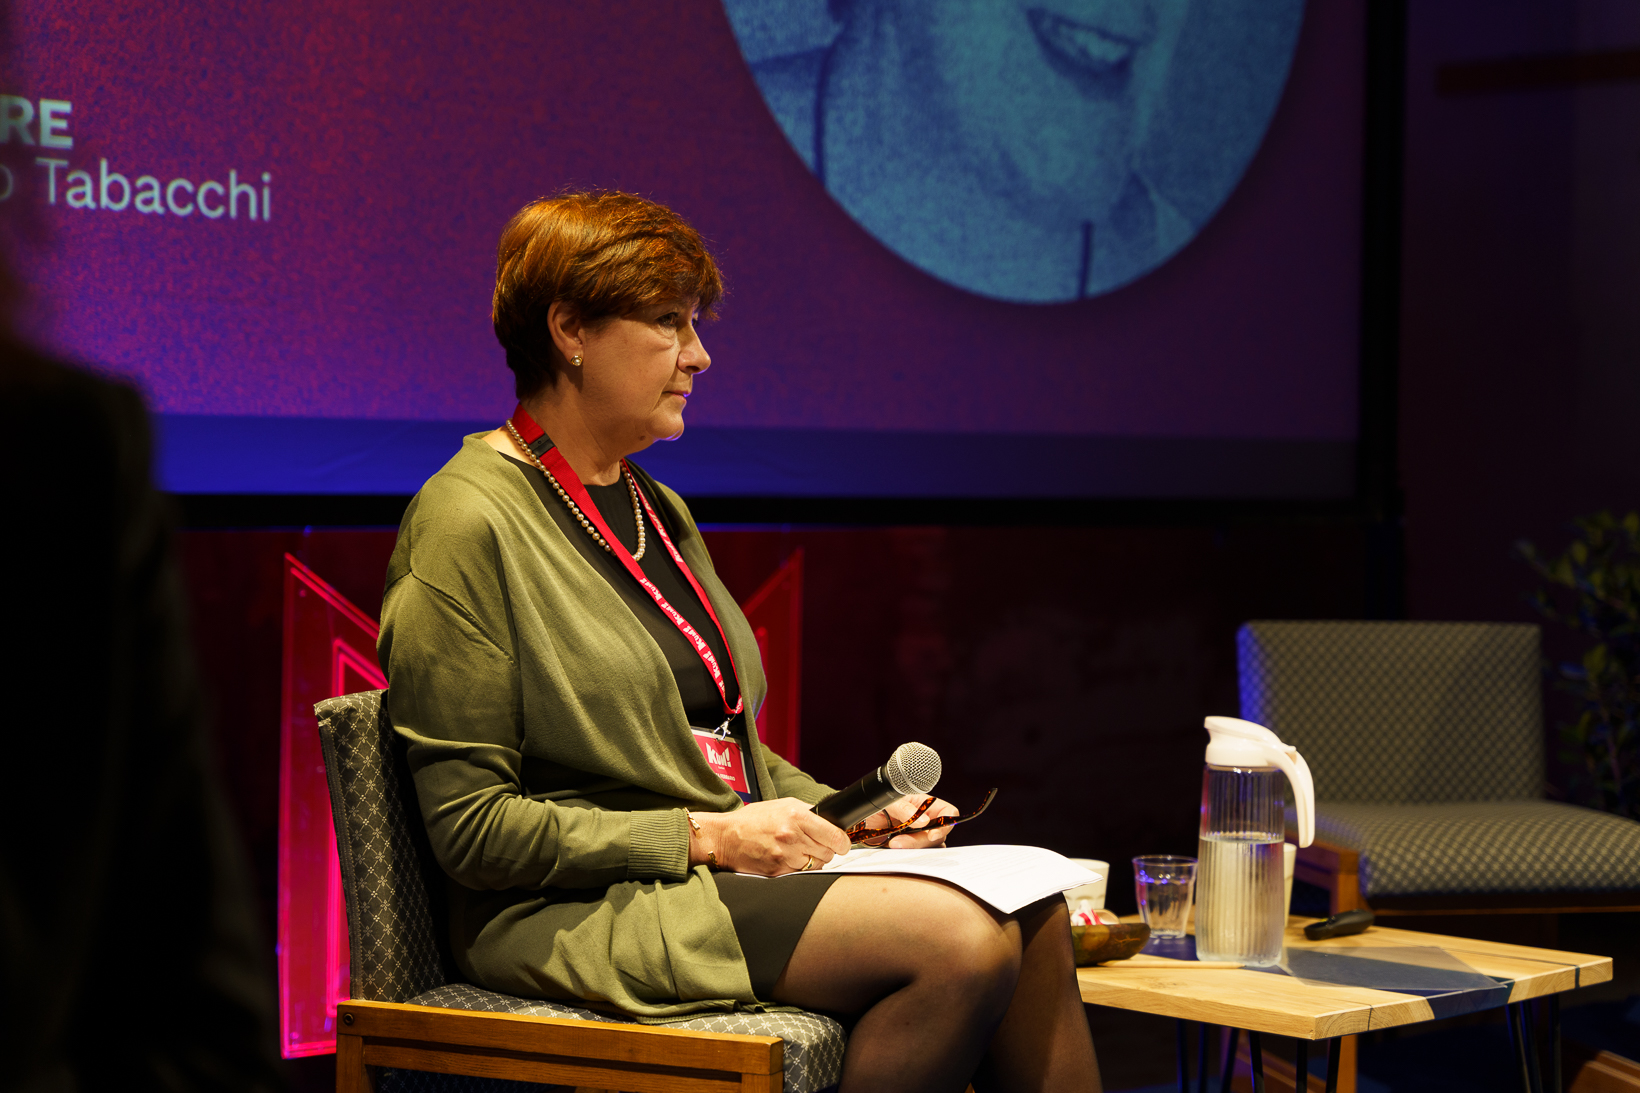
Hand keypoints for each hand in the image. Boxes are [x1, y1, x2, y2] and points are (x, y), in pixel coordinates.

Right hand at [689, 798, 851, 875]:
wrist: (726, 837)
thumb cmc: (753, 820)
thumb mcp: (782, 805)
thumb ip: (807, 812)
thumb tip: (831, 820)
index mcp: (797, 816)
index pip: (836, 836)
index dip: (842, 842)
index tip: (841, 843)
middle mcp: (793, 836)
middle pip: (829, 853)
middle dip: (826, 850)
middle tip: (814, 845)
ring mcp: (785, 856)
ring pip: (817, 865)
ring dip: (812, 860)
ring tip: (798, 851)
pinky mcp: (778, 872)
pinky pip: (801, 874)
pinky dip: (799, 868)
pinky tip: (788, 858)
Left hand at [857, 795, 958, 848]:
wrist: (858, 820)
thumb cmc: (876, 803)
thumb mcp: (888, 801)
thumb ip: (904, 809)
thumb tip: (923, 822)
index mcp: (925, 804)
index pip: (948, 813)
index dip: (946, 824)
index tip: (932, 834)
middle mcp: (925, 820)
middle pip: (938, 834)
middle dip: (920, 840)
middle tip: (898, 841)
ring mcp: (917, 835)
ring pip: (928, 847)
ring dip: (912, 848)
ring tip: (892, 844)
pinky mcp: (908, 847)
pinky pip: (916, 855)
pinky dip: (907, 855)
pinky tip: (892, 849)